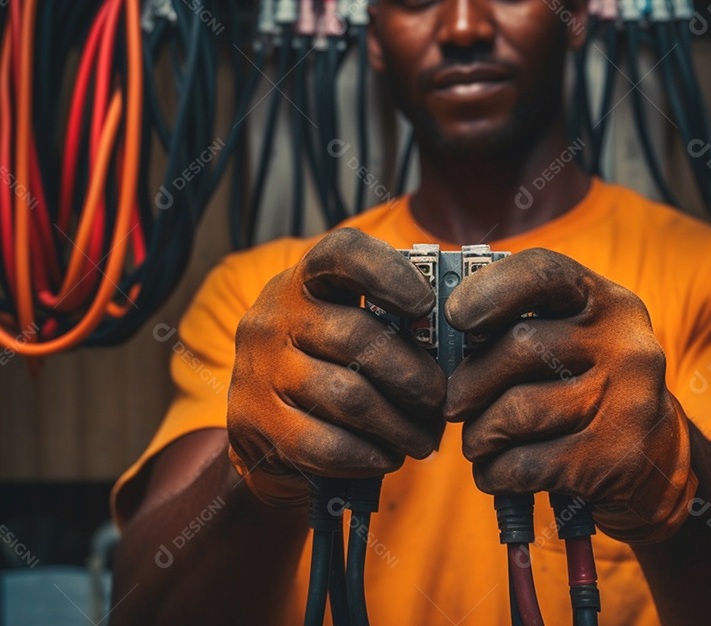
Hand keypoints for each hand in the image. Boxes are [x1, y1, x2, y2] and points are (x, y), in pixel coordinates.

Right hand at [226, 228, 446, 506]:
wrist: (263, 438)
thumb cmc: (331, 372)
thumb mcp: (349, 332)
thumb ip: (391, 327)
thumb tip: (454, 350)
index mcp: (305, 282)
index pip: (342, 254)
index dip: (389, 274)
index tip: (426, 304)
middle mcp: (273, 318)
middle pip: (358, 338)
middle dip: (413, 376)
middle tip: (439, 400)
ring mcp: (258, 371)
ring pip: (348, 397)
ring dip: (399, 425)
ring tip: (423, 438)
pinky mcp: (257, 424)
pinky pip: (328, 444)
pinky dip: (370, 455)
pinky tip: (388, 456)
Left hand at [444, 248, 696, 543]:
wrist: (657, 463)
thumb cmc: (588, 391)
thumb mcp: (575, 341)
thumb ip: (522, 324)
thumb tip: (440, 338)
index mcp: (608, 303)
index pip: (543, 272)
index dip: (490, 289)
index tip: (457, 316)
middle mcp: (625, 345)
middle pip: (518, 347)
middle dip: (469, 383)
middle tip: (455, 404)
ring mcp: (626, 403)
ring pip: (513, 412)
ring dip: (478, 435)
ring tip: (479, 441)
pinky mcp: (614, 461)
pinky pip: (523, 464)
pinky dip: (494, 472)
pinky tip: (497, 471)